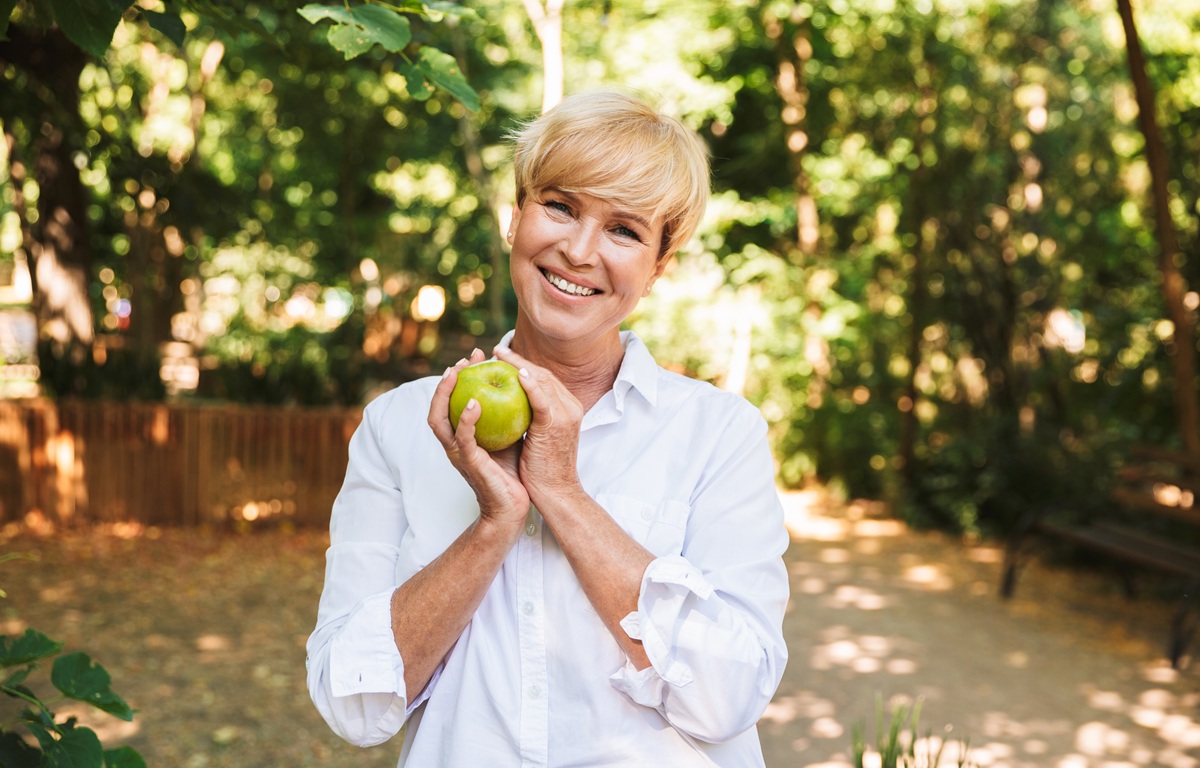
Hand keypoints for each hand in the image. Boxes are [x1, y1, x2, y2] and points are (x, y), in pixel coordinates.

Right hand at [428, 349, 529, 532]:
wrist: (513, 508)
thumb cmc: (512, 471)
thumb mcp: (507, 435)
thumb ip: (506, 413)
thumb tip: (520, 383)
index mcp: (460, 436)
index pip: (452, 401)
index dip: (459, 376)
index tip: (475, 355)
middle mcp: (454, 443)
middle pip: (438, 406)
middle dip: (446, 380)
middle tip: (464, 359)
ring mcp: (459, 454)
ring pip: (440, 420)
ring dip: (446, 394)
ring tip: (457, 373)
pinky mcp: (470, 464)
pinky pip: (463, 439)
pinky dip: (465, 419)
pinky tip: (474, 402)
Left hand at [492, 346, 586, 509]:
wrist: (555, 492)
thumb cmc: (542, 469)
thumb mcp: (538, 437)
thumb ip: (529, 418)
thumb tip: (508, 404)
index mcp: (568, 407)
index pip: (544, 379)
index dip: (523, 365)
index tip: (503, 358)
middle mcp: (571, 406)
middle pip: (543, 374)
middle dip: (519, 360)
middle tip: (496, 351)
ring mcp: (566, 414)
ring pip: (542, 381)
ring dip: (519, 365)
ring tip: (499, 355)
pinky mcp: (556, 424)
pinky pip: (542, 399)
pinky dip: (531, 385)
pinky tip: (516, 374)